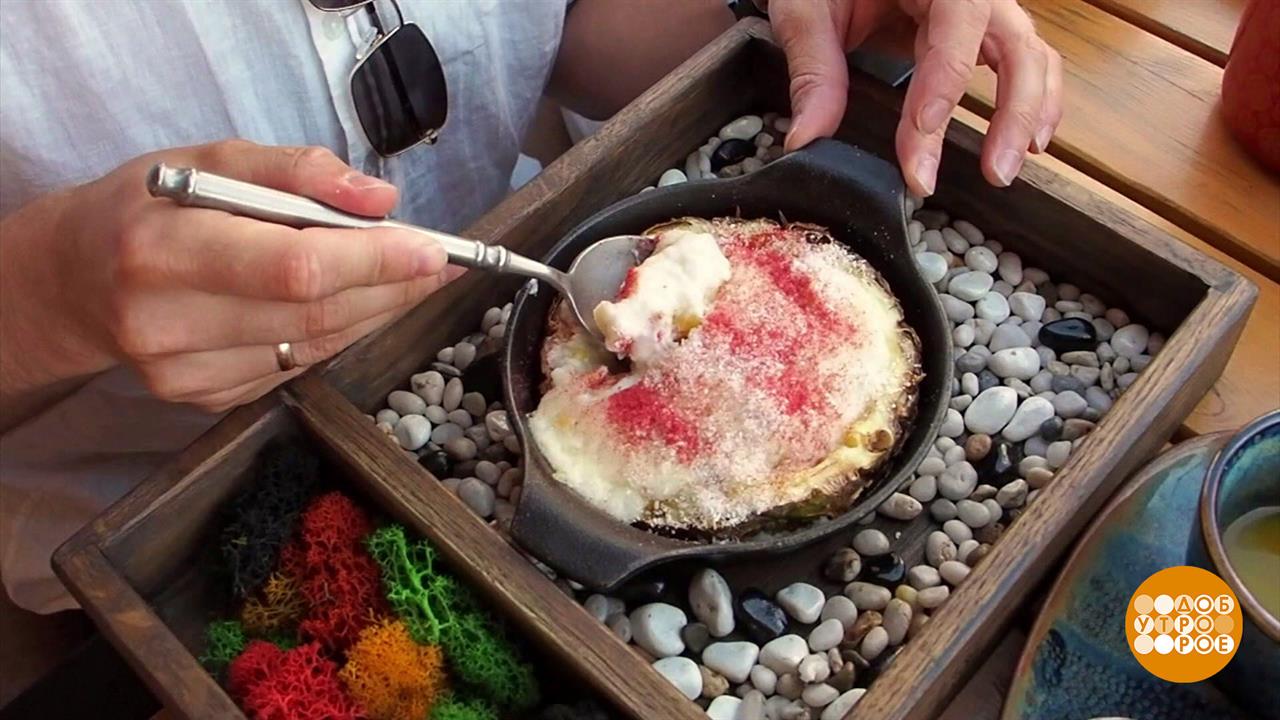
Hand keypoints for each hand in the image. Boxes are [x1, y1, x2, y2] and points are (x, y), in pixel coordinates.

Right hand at [0, 140, 451, 414]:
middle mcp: (168, 323)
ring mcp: (184, 374)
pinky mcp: (202, 399)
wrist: (72, 281)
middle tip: (439, 263)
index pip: (295, 267)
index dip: (373, 263)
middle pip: (315, 315)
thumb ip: (295, 170)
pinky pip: (296, 367)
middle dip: (392, 287)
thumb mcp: (207, 159)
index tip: (433, 250)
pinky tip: (356, 306)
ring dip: (377, 312)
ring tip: (413, 279)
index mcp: (163, 249)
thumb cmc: (145, 209)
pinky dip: (338, 334)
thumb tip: (381, 201)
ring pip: (315, 347)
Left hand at [770, 0, 1063, 195]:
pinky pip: (1026, 59)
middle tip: (992, 172)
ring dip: (1028, 114)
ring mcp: (984, 7)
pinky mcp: (982, 30)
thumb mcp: (808, 10)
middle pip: (1014, 43)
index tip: (922, 134)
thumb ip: (814, 70)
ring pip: (1030, 54)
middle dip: (1009, 112)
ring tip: (1004, 168)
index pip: (956, 23)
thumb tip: (808, 139)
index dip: (944, 81)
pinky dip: (1037, 99)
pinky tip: (1029, 141)